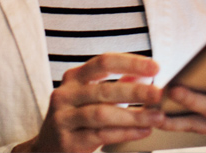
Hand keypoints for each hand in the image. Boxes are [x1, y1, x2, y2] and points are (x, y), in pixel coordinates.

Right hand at [13, 53, 164, 152]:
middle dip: (136, 91)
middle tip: (159, 94)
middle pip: (105, 89)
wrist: (45, 149)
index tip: (155, 67)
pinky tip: (143, 131)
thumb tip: (145, 73)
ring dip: (133, 115)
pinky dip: (125, 133)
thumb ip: (115, 84)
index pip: (104, 62)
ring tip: (157, 117)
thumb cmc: (75, 117)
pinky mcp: (67, 142)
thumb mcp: (90, 96)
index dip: (130, 62)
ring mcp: (63, 118)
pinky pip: (100, 136)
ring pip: (103, 114)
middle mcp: (65, 94)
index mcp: (74, 77)